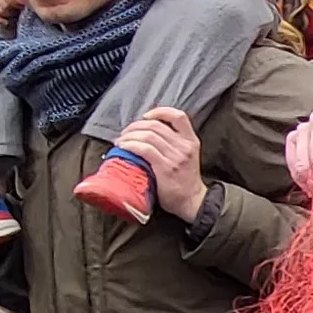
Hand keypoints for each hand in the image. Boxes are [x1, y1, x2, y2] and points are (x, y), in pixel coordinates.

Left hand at [115, 107, 206, 222]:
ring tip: (121, 140)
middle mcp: (184, 146)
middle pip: (156, 125)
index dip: (160, 112)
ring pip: (148, 136)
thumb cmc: (185, 180)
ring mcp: (175, 157)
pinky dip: (130, 145)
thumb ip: (175, 143)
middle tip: (126, 132)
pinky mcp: (165, 168)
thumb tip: (148, 132)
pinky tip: (123, 147)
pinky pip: (144, 149)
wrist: (191, 201)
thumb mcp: (187, 156)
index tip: (147, 116)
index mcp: (191, 141)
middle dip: (136, 125)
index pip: (178, 116)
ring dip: (129, 135)